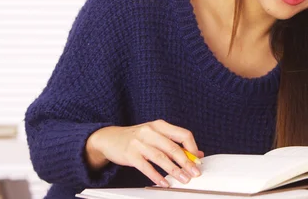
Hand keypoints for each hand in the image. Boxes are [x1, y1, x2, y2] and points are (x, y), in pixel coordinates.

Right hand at [85, 120, 204, 187]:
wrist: (110, 138)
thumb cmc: (137, 137)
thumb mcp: (156, 135)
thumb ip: (175, 142)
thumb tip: (196, 154)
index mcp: (160, 125)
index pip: (183, 134)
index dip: (192, 148)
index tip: (198, 160)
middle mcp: (150, 131)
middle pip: (173, 148)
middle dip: (187, 163)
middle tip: (195, 173)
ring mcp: (139, 143)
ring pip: (161, 158)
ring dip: (174, 170)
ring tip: (183, 179)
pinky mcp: (130, 154)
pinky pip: (146, 167)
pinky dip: (157, 176)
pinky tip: (164, 182)